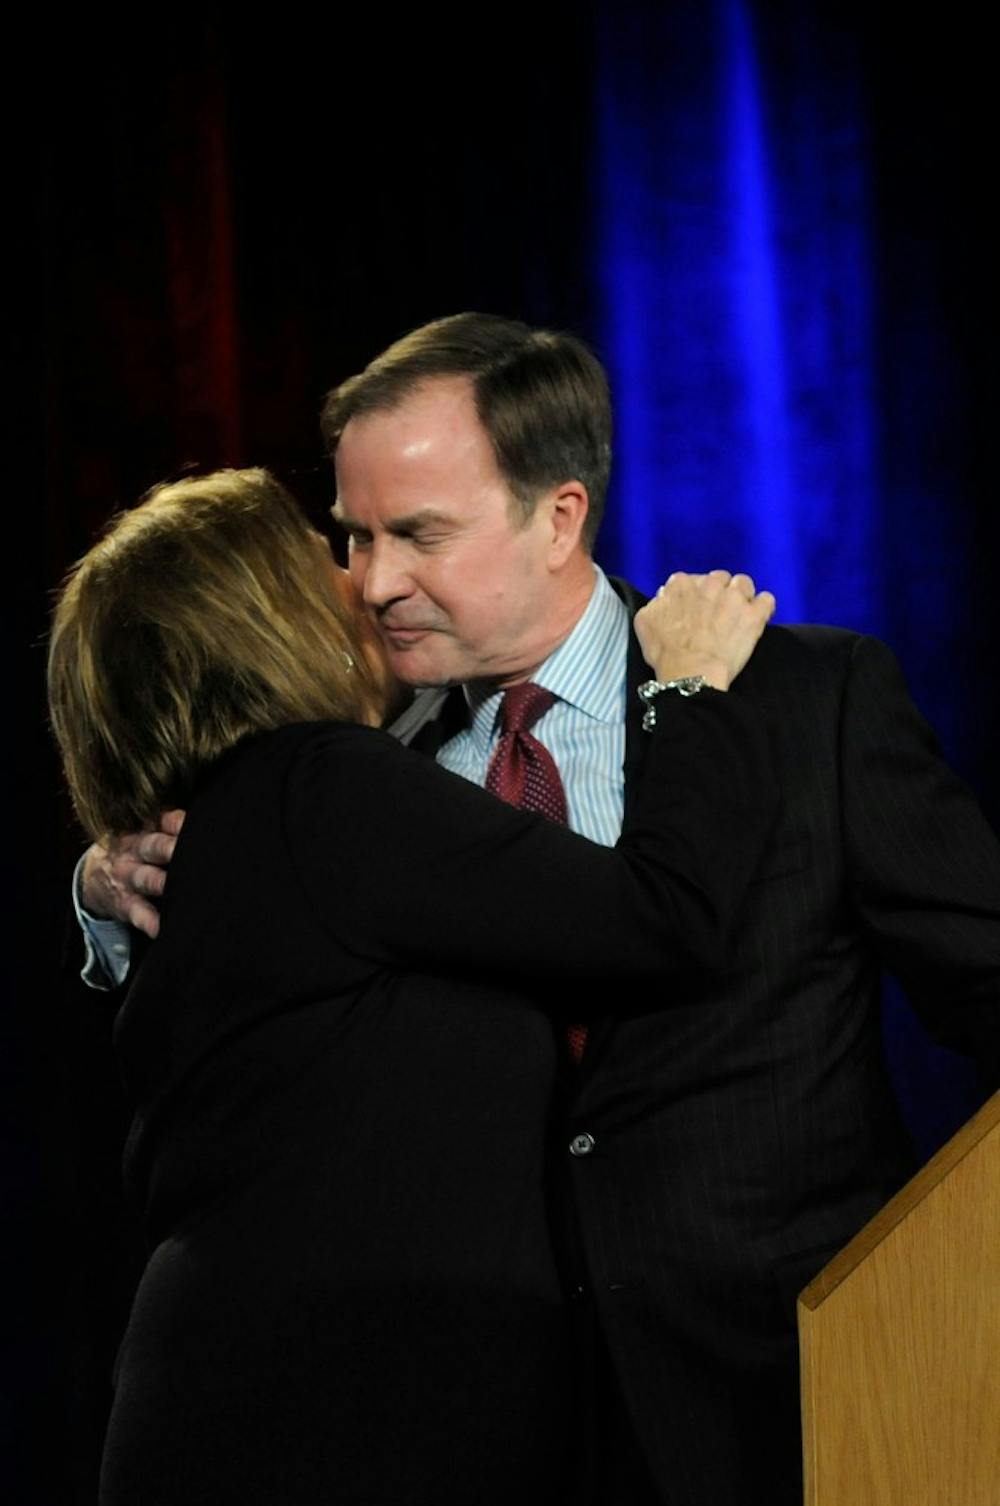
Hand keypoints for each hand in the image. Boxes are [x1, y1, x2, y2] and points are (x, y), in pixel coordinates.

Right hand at [79, 810, 185, 937]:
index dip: (179, 823)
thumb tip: (210, 827)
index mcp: (145, 830)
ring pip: (146, 878)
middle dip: (171, 848)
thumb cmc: (134, 852)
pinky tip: (159, 928)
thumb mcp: (144, 834)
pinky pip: (136, 911)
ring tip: (178, 888)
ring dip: (161, 882)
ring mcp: (128, 878)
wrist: (92, 875)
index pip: (164, 821)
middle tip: (190, 851)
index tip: (193, 825)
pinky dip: (148, 920)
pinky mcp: (124, 903)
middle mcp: (134, 851)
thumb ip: (172, 828)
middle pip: (154, 847)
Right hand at [635, 571, 775, 690]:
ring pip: (743, 583)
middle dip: (718, 593)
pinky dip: (763, 608)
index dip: (694, 596)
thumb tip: (665, 597)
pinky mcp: (754, 615)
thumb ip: (657, 602)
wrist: (690, 673)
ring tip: (738, 614)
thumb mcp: (645, 622)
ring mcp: (734, 597)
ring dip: (741, 596)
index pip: (691, 581)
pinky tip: (757, 618)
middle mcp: (709, 584)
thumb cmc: (665, 652)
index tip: (694, 610)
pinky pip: (767, 600)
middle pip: (718, 579)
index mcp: (681, 584)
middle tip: (716, 614)